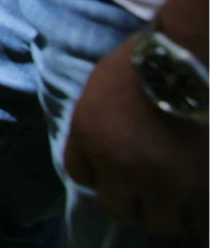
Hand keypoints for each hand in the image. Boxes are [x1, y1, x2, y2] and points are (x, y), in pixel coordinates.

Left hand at [64, 33, 207, 236]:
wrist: (187, 58)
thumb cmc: (145, 62)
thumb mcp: (99, 88)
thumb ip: (93, 124)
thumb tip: (98, 152)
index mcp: (91, 136)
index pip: (82, 177)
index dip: (100, 177)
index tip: (116, 173)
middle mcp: (122, 166)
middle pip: (120, 210)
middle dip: (132, 201)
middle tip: (149, 191)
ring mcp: (164, 182)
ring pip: (161, 222)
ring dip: (168, 212)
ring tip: (178, 196)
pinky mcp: (203, 188)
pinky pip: (199, 222)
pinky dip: (199, 216)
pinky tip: (200, 202)